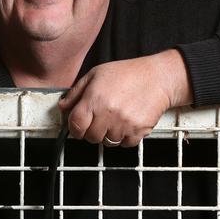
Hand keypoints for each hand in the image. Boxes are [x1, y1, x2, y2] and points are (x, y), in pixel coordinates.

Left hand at [59, 49, 191, 147]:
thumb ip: (76, 92)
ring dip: (107, 134)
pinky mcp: (139, 132)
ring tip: (114, 118)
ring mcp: (124, 124)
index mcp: (94, 99)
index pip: (75, 125)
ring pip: (108, 143)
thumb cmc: (126, 73)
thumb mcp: (95, 74)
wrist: (157, 78)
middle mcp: (108, 114)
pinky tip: (126, 122)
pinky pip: (124, 144)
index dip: (74, 128)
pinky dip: (123, 137)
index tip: (77, 126)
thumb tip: (62, 107)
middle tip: (98, 119)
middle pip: (91, 137)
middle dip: (91, 131)